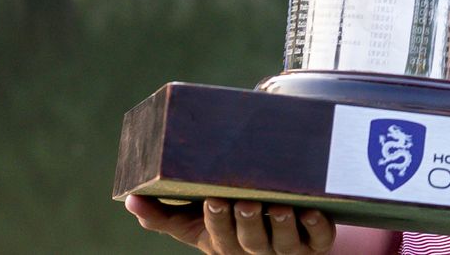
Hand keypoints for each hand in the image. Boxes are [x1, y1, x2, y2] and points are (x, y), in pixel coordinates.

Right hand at [126, 195, 336, 253]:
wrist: (275, 235)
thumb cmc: (227, 226)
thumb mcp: (194, 224)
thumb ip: (162, 215)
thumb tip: (129, 200)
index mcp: (226, 245)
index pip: (220, 238)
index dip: (218, 222)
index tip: (215, 200)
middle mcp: (257, 250)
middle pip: (251, 241)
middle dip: (248, 223)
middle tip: (246, 201)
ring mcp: (289, 248)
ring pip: (285, 241)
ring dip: (284, 225)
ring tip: (283, 206)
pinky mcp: (317, 242)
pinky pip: (320, 238)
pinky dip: (317, 226)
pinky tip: (312, 211)